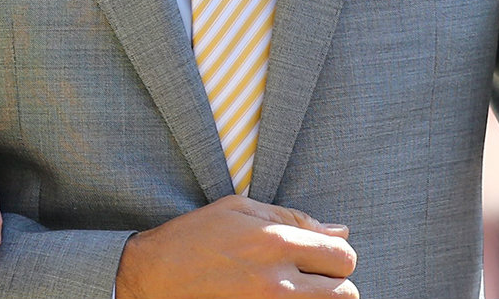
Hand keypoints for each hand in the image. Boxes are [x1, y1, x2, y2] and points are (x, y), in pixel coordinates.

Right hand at [117, 195, 357, 298]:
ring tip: (296, 286)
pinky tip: (278, 296)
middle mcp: (278, 282)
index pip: (343, 256)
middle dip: (335, 281)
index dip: (337, 253)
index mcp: (275, 244)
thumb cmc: (194, 237)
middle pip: (346, 292)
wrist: (152, 279)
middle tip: (312, 274)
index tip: (320, 253)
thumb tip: (339, 230)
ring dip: (320, 297)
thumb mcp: (240, 209)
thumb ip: (293, 218)